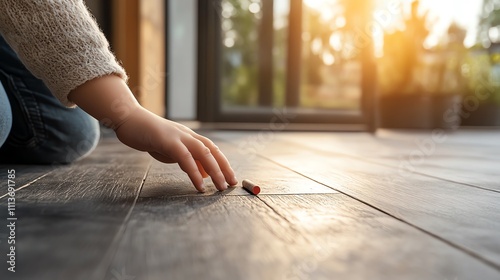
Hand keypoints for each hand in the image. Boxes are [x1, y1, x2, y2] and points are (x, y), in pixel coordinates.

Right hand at [114, 107, 237, 191]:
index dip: (223, 163)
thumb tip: (203, 173)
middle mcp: (188, 135)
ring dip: (215, 171)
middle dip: (224, 168)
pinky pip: (185, 157)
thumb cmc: (148, 135)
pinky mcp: (167, 140)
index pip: (212, 149)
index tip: (230, 177)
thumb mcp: (170, 149)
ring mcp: (178, 136)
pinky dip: (194, 172)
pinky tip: (199, 184)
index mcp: (189, 136)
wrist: (128, 119)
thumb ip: (186, 159)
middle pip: (212, 151)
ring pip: (203, 153)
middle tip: (231, 184)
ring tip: (221, 186)